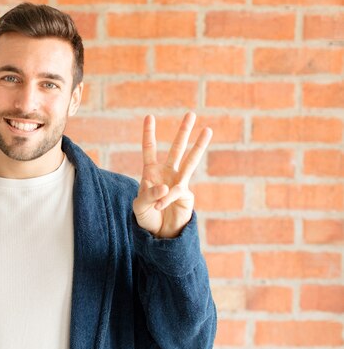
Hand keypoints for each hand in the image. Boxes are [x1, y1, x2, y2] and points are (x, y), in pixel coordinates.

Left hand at [132, 112, 211, 237]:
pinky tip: (158, 205)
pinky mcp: (186, 195)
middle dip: (183, 132)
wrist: (158, 235)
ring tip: (208, 129)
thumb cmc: (146, 218)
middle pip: (176, 149)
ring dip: (199, 145)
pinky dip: (166, 198)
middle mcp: (167, 174)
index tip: (149, 117)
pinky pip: (176, 192)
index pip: (150, 149)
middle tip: (191, 113)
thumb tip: (165, 186)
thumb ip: (148, 194)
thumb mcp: (139, 206)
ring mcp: (179, 183)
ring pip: (190, 161)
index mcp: (151, 172)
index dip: (149, 134)